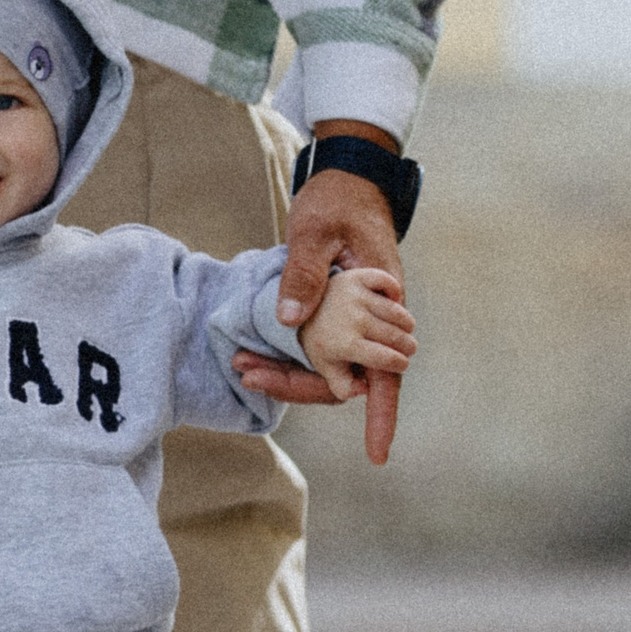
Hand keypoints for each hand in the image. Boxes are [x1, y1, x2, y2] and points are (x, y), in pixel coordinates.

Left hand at [234, 123, 406, 457]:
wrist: (350, 178)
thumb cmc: (339, 200)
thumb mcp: (315, 231)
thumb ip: (304, 273)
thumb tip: (290, 321)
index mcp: (384, 301)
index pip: (388, 372)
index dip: (381, 415)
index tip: (377, 454)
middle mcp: (375, 319)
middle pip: (346, 376)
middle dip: (297, 384)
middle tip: (247, 373)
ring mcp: (358, 318)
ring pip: (330, 365)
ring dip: (288, 373)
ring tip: (242, 365)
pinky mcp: (340, 314)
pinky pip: (320, 348)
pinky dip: (289, 355)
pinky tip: (256, 353)